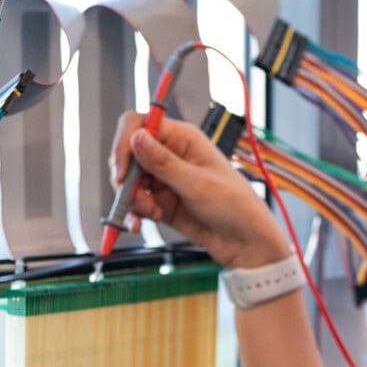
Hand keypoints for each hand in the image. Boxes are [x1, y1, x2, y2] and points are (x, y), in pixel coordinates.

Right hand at [111, 112, 293, 268]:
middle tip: (132, 197)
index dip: (125, 143)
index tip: (122, 170)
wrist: (245, 243)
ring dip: (132, 199)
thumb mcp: (197, 184)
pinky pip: (136, 203)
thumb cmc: (234, 206)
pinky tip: (140, 224)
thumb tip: (136, 136)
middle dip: (125, 178)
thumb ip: (163, 162)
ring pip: (129, 182)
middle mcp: (171, 155)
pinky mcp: (161, 202)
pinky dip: (135, 213)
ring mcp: (165, 179)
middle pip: (129, 154)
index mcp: (183, 139)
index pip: (139, 124)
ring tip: (151, 213)